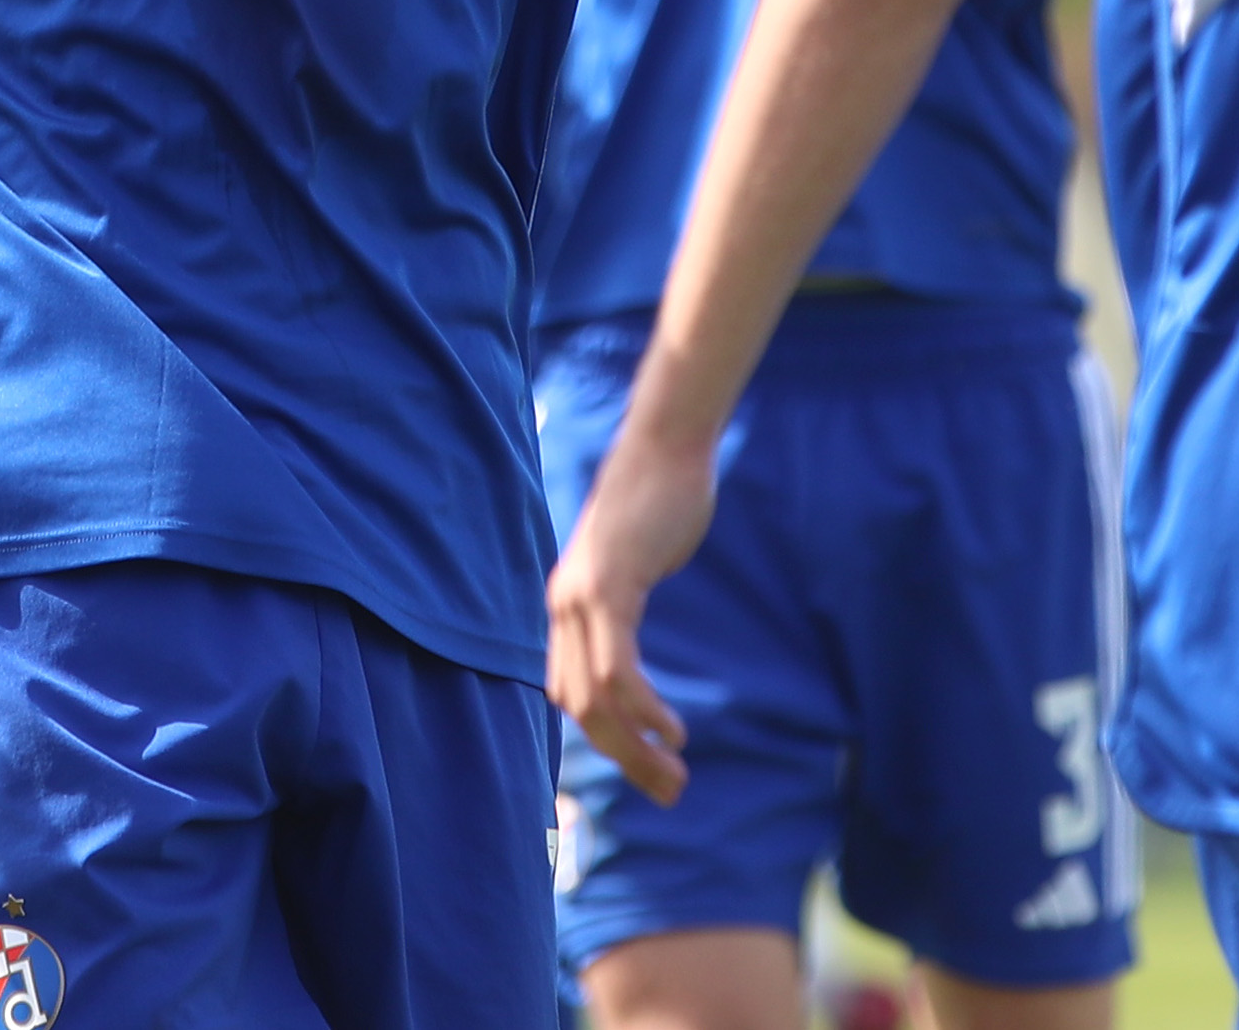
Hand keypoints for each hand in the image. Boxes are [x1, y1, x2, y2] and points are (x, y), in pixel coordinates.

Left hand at [545, 432, 717, 803]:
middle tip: (668, 791)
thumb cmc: (660, 502)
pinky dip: (642, 709)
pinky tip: (671, 731)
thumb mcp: (637, 565)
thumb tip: (637, 639)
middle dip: (623, 757)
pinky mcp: (609, 587)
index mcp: (568, 606)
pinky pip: (617, 668)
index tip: (647, 768)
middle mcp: (564, 607)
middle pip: (578, 708)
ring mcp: (582, 597)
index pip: (570, 693)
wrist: (665, 446)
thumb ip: (627, 604)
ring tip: (674, 774)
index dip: (605, 738)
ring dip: (634, 746)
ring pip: (595, 698)